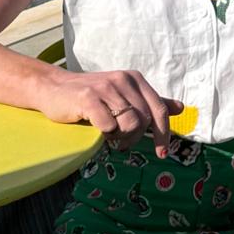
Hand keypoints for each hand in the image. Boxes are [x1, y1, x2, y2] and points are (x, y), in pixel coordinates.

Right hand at [34, 66, 181, 154]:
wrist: (53, 87)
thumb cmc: (90, 95)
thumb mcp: (123, 95)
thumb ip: (150, 102)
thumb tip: (180, 108)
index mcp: (135, 79)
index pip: (159, 109)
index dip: (163, 134)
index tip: (161, 153)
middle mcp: (123, 80)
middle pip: (145, 120)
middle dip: (136, 138)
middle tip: (121, 142)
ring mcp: (106, 88)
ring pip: (130, 124)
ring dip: (121, 137)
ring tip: (109, 135)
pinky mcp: (88, 98)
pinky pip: (109, 125)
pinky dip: (106, 134)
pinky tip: (98, 130)